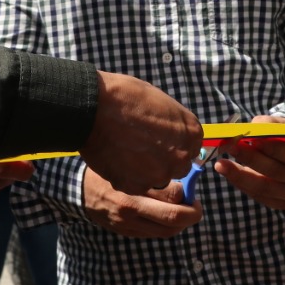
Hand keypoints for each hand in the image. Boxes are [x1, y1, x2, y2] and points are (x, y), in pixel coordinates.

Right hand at [81, 71, 202, 196]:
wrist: (93, 109)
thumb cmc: (125, 97)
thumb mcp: (161, 102)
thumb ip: (174, 124)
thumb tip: (174, 134)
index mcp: (191, 133)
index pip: (191, 148)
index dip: (174, 145)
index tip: (161, 141)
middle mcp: (181, 157)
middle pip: (178, 167)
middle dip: (163, 160)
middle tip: (142, 148)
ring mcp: (160, 174)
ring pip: (158, 178)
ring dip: (147, 170)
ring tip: (127, 152)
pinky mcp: (137, 187)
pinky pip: (137, 185)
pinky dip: (129, 176)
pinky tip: (117, 159)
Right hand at [82, 166, 202, 237]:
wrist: (78, 190)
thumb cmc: (106, 172)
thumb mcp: (128, 168)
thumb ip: (153, 179)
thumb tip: (181, 186)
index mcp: (132, 197)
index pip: (171, 201)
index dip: (188, 196)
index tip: (192, 188)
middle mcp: (131, 215)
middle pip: (173, 222)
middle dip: (192, 215)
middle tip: (197, 207)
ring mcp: (128, 227)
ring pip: (166, 232)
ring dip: (180, 223)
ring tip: (183, 210)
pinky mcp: (126, 232)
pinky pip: (153, 234)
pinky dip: (165, 226)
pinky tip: (166, 214)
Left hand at [213, 116, 284, 210]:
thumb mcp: (283, 124)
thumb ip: (269, 125)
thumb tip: (250, 130)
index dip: (273, 147)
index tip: (251, 138)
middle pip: (277, 171)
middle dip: (250, 158)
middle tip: (229, 146)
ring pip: (264, 187)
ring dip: (239, 174)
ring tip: (221, 163)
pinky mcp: (283, 204)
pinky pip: (258, 195)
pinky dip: (242, 183)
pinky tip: (229, 172)